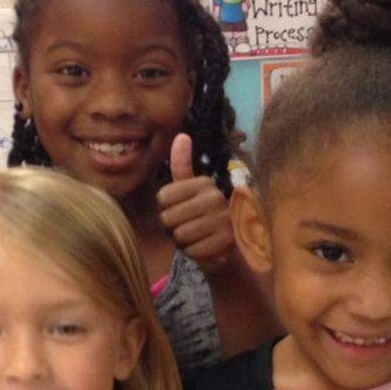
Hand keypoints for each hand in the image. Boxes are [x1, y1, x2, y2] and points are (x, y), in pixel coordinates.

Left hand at [157, 133, 236, 274]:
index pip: (162, 198)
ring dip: (184, 243)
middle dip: (173, 229)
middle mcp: (215, 197)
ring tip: (197, 238)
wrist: (228, 249)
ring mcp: (223, 219)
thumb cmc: (202, 218)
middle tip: (189, 229)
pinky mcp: (227, 242)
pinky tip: (206, 249)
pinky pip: (193, 251)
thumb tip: (181, 134)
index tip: (180, 212)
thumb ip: (182, 165)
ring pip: (180, 235)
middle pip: (168, 218)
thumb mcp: (190, 191)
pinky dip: (195, 254)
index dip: (165, 211)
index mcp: (204, 182)